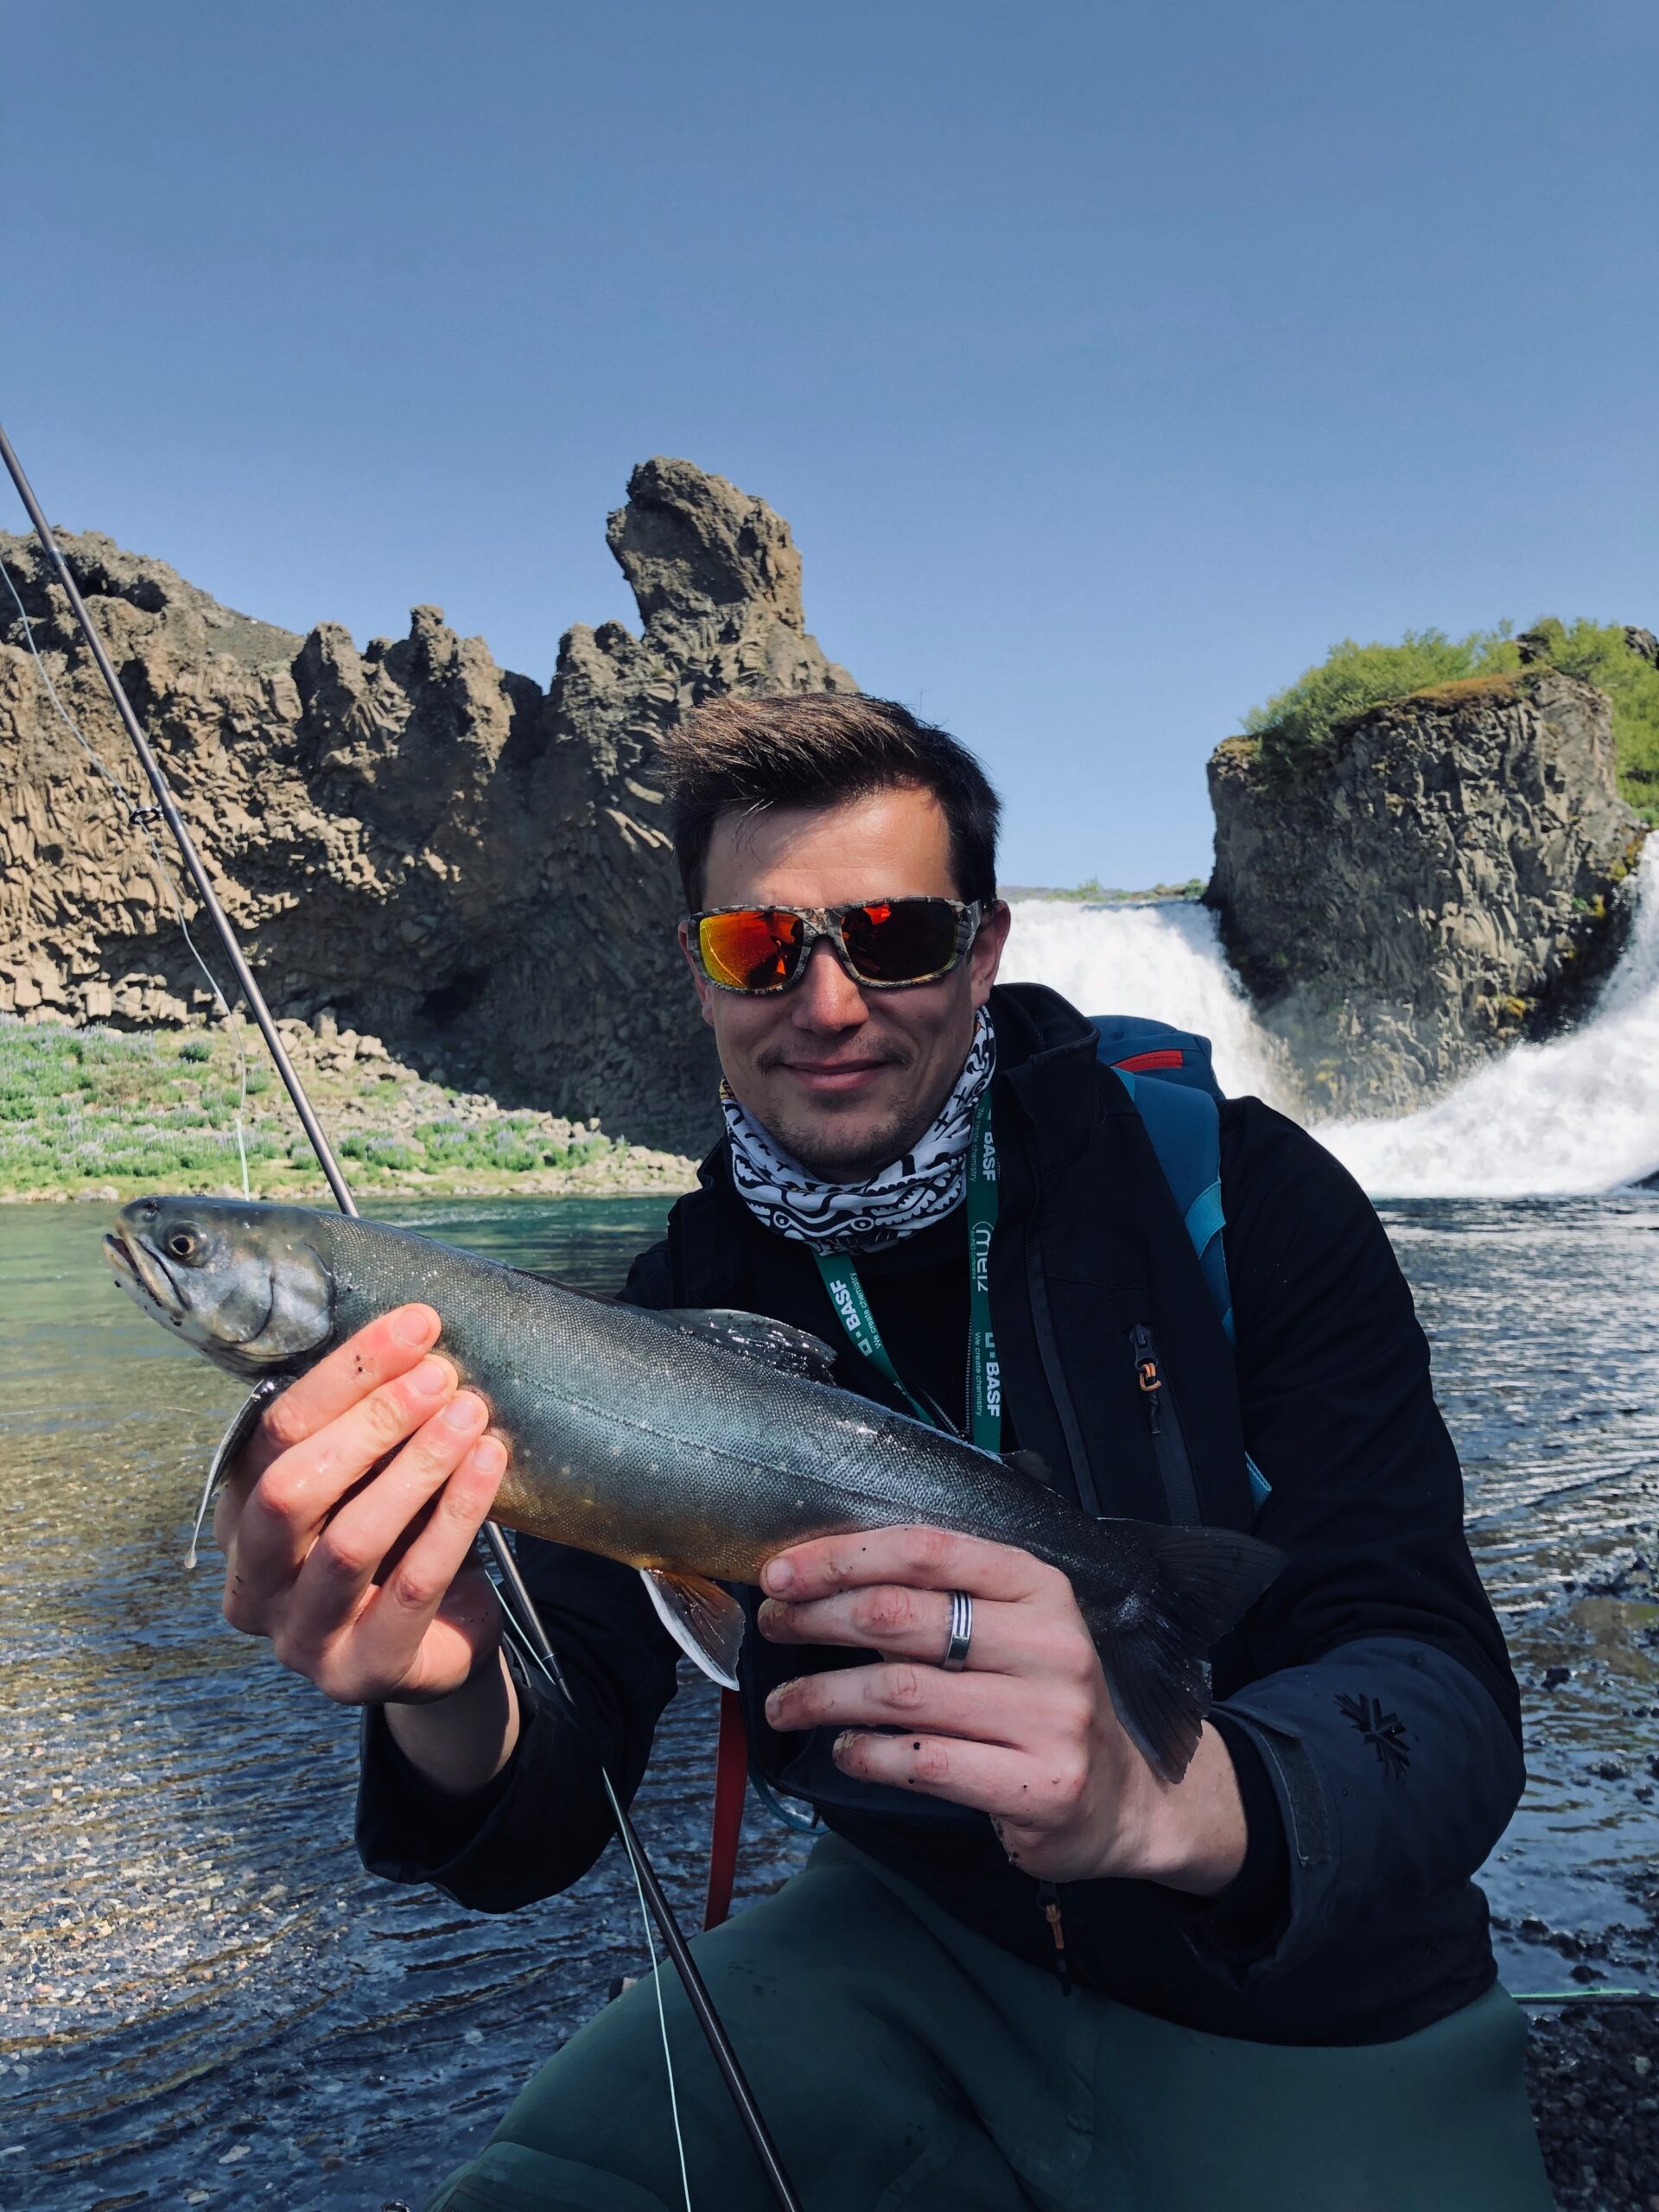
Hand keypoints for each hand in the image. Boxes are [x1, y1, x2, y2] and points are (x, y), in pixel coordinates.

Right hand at [214, 1304, 508, 1714]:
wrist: (438, 1643)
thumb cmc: (400, 1538)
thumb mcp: (373, 1478)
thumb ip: (371, 1426)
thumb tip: (418, 1334)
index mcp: (240, 1516)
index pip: (275, 1431)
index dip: (345, 1372)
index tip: (415, 1325)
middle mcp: (253, 1582)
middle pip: (291, 1487)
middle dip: (372, 1420)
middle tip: (441, 1373)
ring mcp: (300, 1637)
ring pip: (350, 1540)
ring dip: (417, 1466)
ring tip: (471, 1413)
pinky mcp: (361, 1671)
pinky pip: (413, 1587)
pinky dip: (456, 1516)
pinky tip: (490, 1464)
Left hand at [757, 1525, 1246, 1891]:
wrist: (1124, 1798)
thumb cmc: (1041, 1701)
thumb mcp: (1010, 1632)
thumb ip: (937, 1604)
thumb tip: (818, 1583)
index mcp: (1039, 1587)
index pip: (927, 1551)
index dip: (843, 1558)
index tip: (782, 1573)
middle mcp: (1050, 1644)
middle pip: (904, 1617)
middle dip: (819, 1618)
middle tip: (772, 1627)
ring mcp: (1051, 1717)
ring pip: (901, 1692)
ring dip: (823, 1695)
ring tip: (785, 1703)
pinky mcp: (1039, 1786)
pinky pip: (923, 1762)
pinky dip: (866, 1754)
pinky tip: (844, 1749)